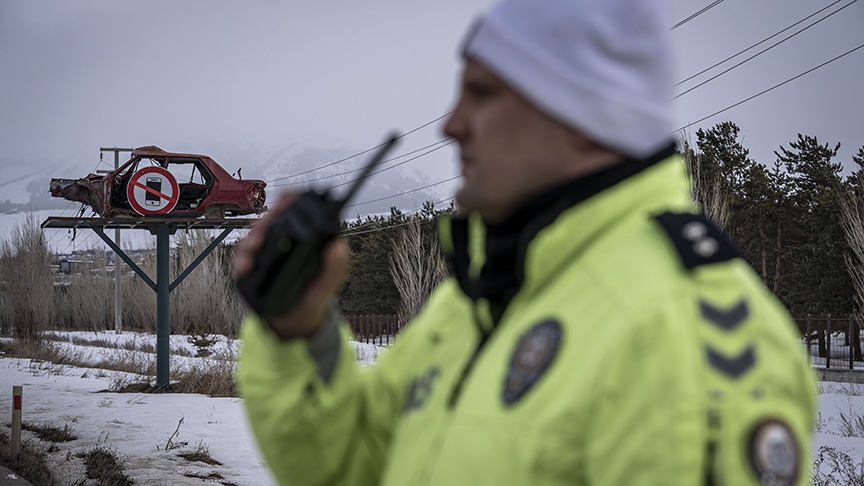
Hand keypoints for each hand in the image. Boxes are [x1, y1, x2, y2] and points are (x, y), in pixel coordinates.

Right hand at [234, 192, 350, 338]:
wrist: (295, 322)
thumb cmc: (315, 299)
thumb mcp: (329, 285)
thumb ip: (337, 267)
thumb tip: (338, 245)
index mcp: (309, 240)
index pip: (299, 209)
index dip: (291, 201)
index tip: (284, 203)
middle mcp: (289, 240)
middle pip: (273, 218)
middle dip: (264, 223)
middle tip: (261, 235)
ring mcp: (271, 250)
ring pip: (255, 234)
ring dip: (250, 241)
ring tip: (251, 255)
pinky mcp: (257, 262)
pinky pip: (244, 253)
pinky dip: (241, 257)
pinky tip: (245, 266)